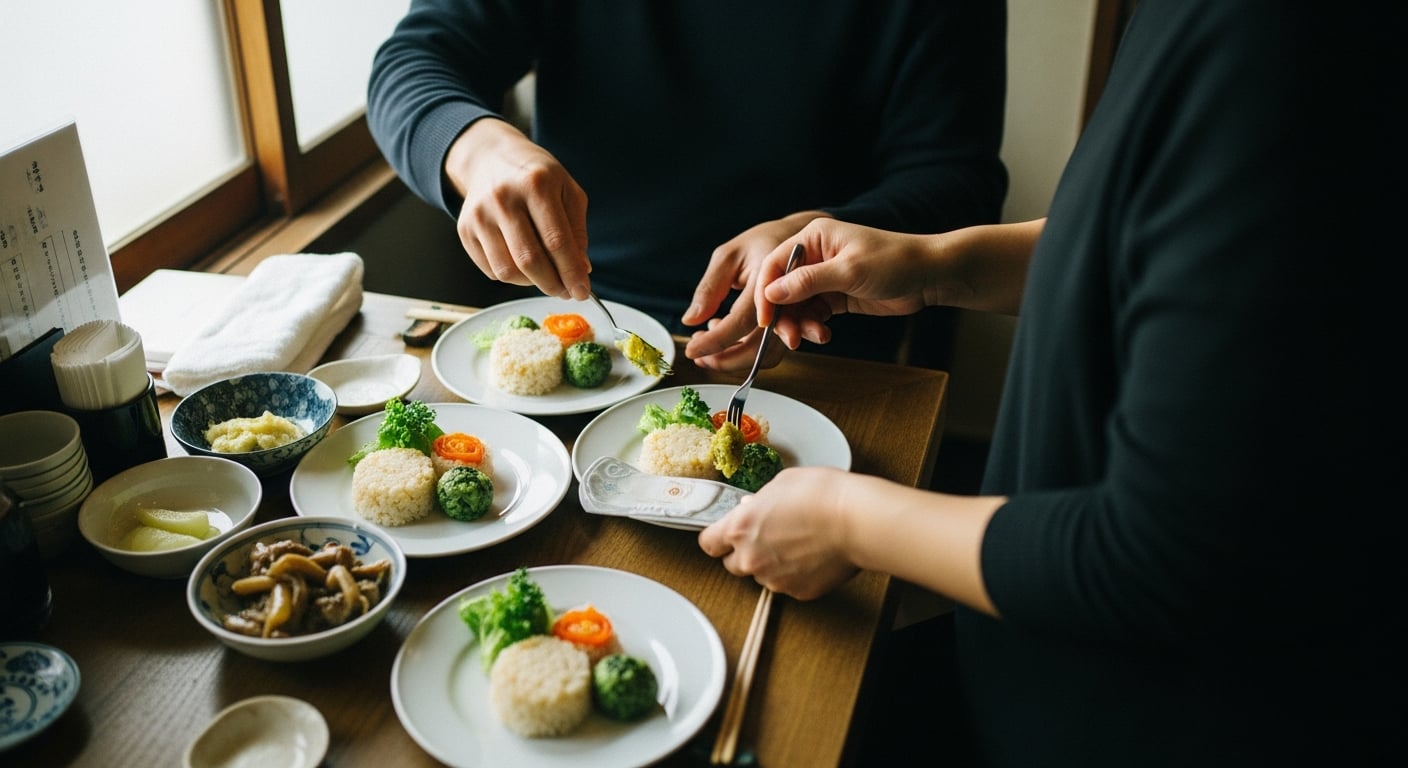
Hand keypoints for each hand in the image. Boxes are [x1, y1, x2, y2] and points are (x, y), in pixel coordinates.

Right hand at [444, 118, 590, 299]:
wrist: (492, 158)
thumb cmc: (537, 177)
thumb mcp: (567, 191)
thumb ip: (577, 231)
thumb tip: (582, 270)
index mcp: (536, 185)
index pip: (556, 240)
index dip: (571, 272)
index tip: (582, 292)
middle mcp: (503, 199)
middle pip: (529, 260)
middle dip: (552, 284)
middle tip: (566, 292)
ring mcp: (479, 215)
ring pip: (507, 271)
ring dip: (532, 283)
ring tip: (546, 275)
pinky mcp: (465, 230)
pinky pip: (492, 270)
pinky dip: (513, 276)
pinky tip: (523, 264)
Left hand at [683, 211, 831, 372]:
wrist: (797, 238)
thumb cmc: (760, 243)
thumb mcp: (728, 256)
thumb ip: (709, 288)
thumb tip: (691, 321)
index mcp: (770, 277)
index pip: (741, 321)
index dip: (715, 341)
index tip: (691, 350)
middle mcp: (788, 301)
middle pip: (759, 347)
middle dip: (726, 360)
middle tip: (699, 356)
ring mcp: (796, 316)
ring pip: (768, 356)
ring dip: (737, 361)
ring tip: (710, 345)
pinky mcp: (797, 325)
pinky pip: (774, 352)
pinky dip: (750, 355)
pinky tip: (730, 338)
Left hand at [698, 467, 859, 599]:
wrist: (857, 520)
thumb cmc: (822, 495)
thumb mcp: (781, 483)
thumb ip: (759, 502)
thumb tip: (753, 509)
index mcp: (740, 528)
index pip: (708, 544)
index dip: (717, 539)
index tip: (725, 535)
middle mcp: (751, 558)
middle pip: (732, 565)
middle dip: (744, 553)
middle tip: (766, 537)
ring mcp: (775, 579)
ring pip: (762, 576)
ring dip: (771, 564)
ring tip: (797, 543)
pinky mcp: (799, 592)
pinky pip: (788, 584)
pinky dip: (795, 574)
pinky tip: (812, 555)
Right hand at [754, 219, 943, 349]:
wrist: (929, 275)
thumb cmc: (894, 261)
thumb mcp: (849, 270)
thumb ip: (808, 281)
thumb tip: (771, 292)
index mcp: (814, 237)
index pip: (775, 264)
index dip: (766, 292)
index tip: (766, 318)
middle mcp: (815, 255)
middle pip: (782, 288)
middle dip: (783, 314)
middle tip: (788, 337)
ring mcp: (825, 277)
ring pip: (797, 305)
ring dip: (799, 324)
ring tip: (812, 337)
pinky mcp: (836, 295)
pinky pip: (813, 313)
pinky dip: (813, 327)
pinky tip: (823, 335)